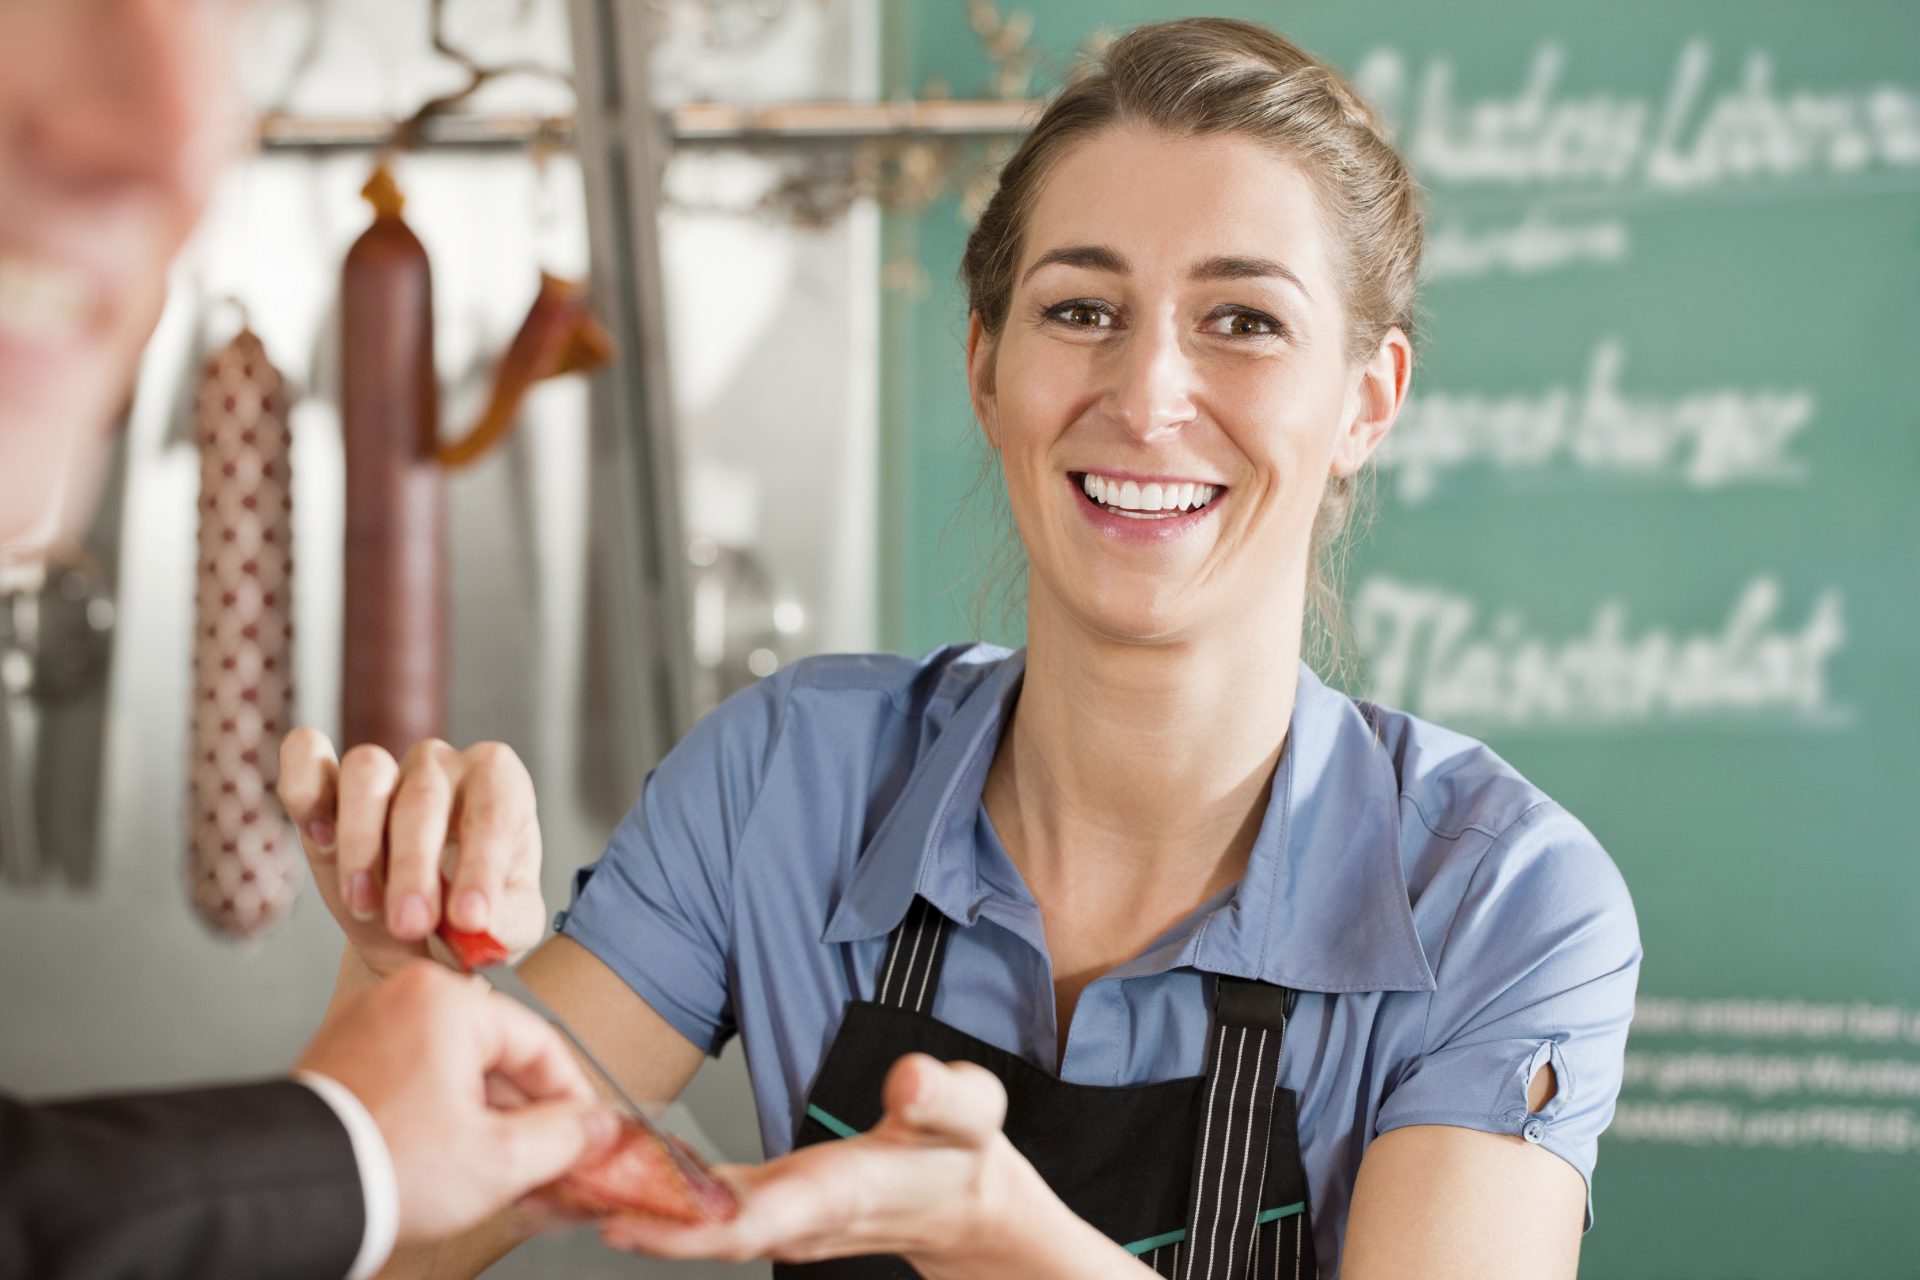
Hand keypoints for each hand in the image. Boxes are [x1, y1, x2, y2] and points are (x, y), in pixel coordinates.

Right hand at [277, 729, 544, 976]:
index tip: (471, 919)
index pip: (495, 809)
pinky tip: (317, 835)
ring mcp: (386, 768)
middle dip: (415, 867)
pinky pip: (308, 756)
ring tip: (363, 902)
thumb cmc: (473, 917)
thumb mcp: (510, 927)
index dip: (482, 864)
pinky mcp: (329, 782)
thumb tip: (480, 922)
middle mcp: (444, 766)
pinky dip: (304, 788)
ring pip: (368, 771)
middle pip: (425, 795)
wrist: (419, 936)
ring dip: (360, 841)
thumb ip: (506, 922)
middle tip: (411, 925)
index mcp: (502, 787)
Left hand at [295, 960, 621, 1244]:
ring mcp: (366, 1025)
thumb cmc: (384, 1167)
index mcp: (447, 1001)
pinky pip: (412, 1076)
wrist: (288, 1195)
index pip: (541, 1043)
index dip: (573, 1097)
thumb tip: (597, 1124)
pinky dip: (437, 1113)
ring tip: (494, 1170)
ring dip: (482, 1117)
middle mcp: (403, 997)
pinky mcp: (341, 1058)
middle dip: (524, 1114)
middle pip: (495, 1054)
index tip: (587, 1134)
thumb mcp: (500, 1159)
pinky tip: (447, 1159)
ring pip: (453, 1068)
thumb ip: (565, 1136)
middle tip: (543, 1162)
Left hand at [596, 1054, 1133, 1277]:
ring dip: (628, 1207)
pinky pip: (701, 1210)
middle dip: (627, 1217)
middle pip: (700, 1232)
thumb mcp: (973, 1113)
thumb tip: (911, 1080)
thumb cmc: (965, 1157)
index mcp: (837, 1194)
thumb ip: (943, 1097)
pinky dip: (655, 1195)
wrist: (969, 1208)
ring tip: (555, 1175)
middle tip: (552, 1189)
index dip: (688, 1225)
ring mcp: (779, 1220)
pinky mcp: (769, 1208)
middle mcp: (797, 1218)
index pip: (755, 1220)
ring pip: (692, 1225)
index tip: (625, 1215)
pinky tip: (611, 1170)